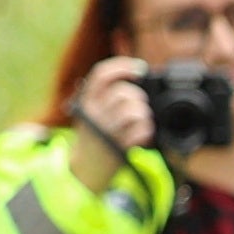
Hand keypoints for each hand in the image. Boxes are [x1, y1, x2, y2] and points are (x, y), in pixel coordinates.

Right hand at [63, 55, 152, 185]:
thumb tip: (136, 76)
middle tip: (140, 106)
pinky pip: (141, 131)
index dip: (122, 66)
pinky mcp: (118, 145)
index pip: (101, 74)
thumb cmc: (95, 135)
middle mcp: (94, 112)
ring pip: (134, 111)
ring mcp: (105, 129)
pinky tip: (142, 135)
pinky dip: (147, 132)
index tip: (140, 68)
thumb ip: (107, 95)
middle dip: (138, 98)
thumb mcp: (93, 111)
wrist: (86, 167)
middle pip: (123, 92)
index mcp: (87, 100)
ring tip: (141, 122)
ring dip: (144, 115)